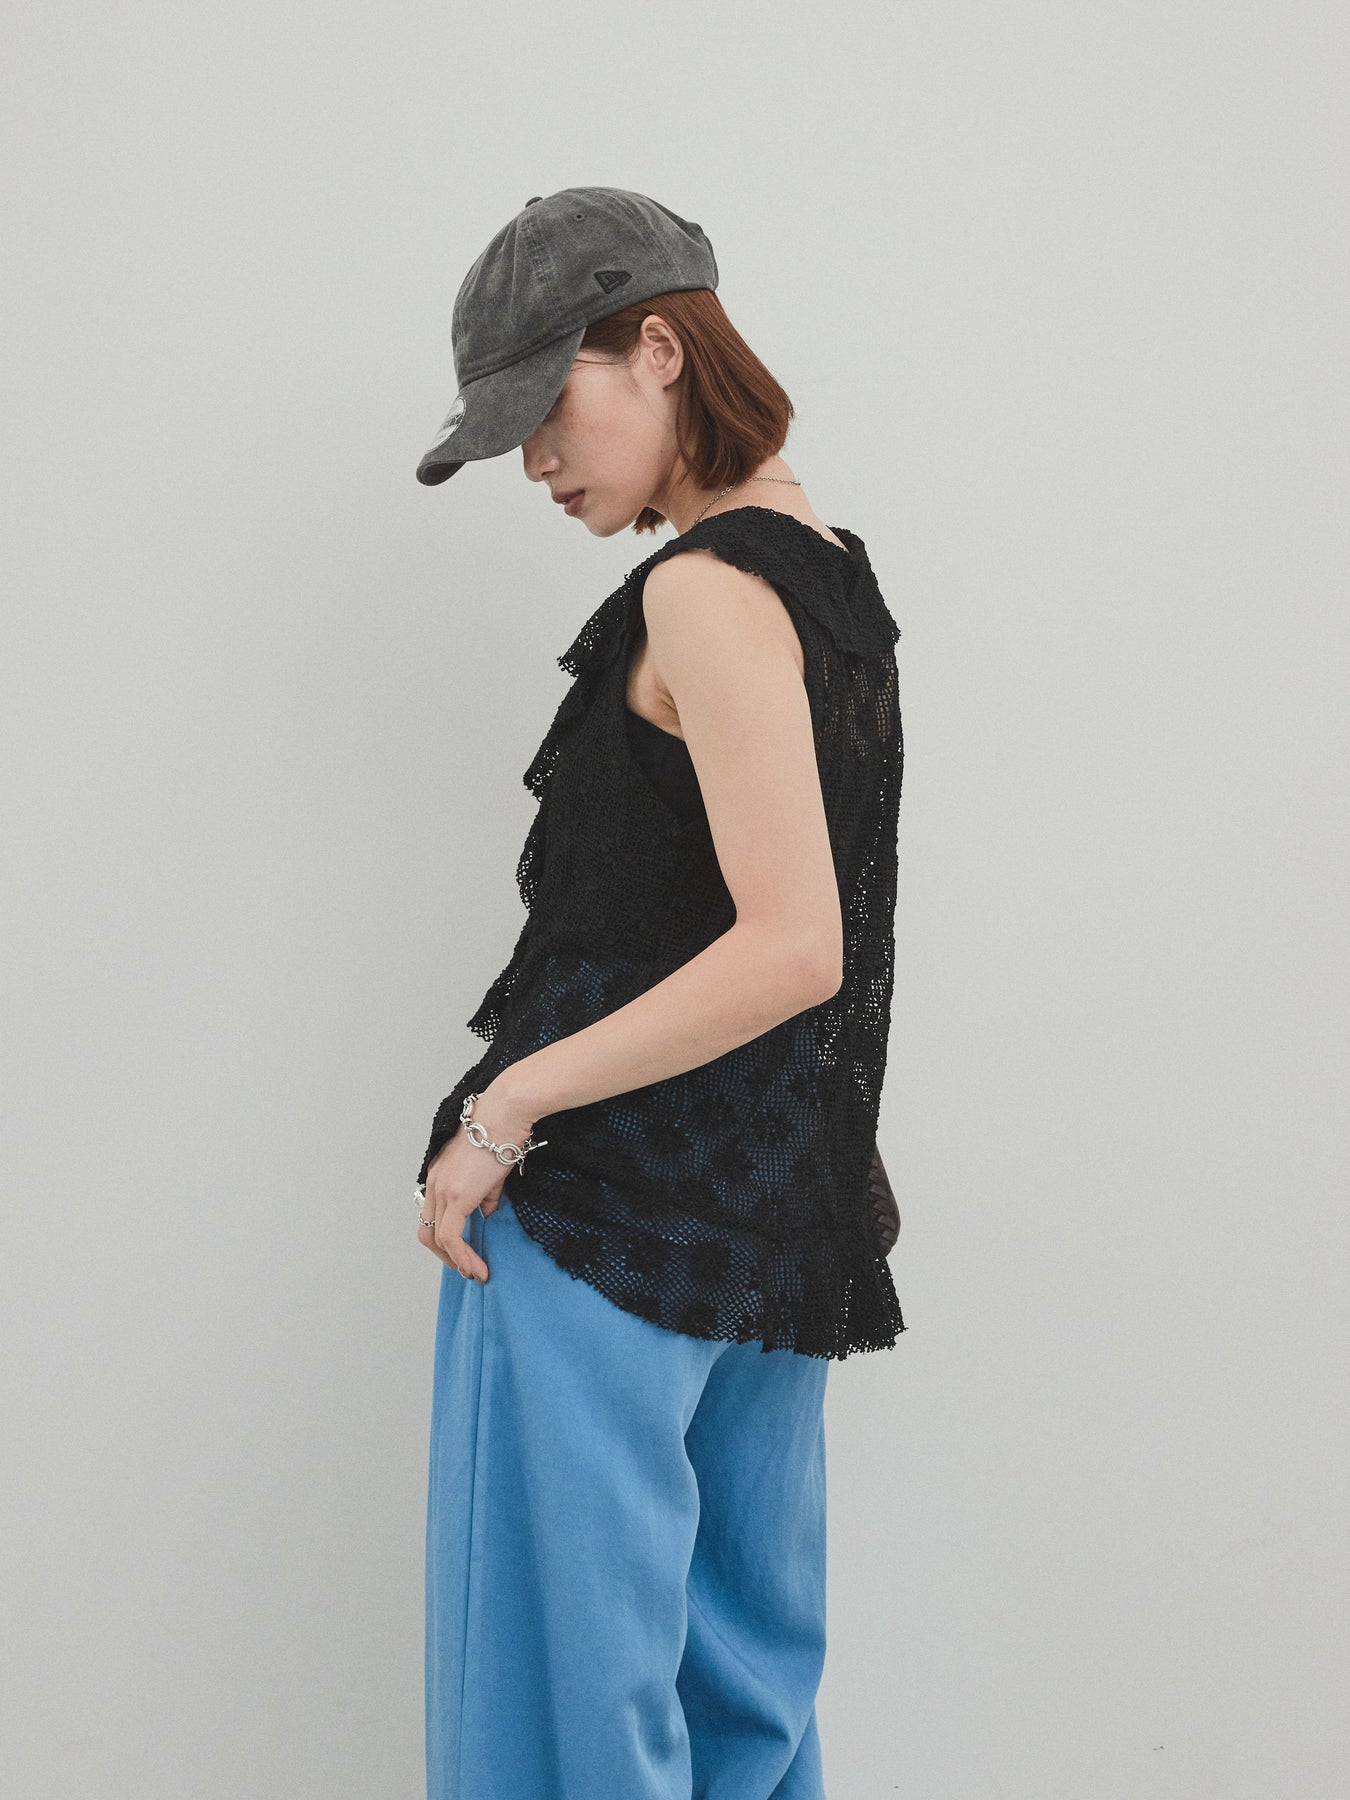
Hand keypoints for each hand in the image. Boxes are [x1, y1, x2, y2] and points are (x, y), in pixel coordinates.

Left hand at [417, 1083, 539, 1280]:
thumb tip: (485, 1215)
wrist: (505, 1114)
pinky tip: (477, 1267)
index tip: (463, 1252)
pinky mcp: (456, 1197)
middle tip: (465, 1267)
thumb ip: (484, 1196)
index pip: (432, 1215)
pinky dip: (463, 1257)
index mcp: (439, 1174)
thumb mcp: (491, 1171)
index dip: (444, 1238)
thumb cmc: (502, 1133)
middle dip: (444, 1255)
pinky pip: (451, 1238)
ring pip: (436, 1239)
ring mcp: (442, 1190)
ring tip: (475, 1272)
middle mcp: (434, 1183)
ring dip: (456, 1261)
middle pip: (426, 1232)